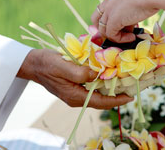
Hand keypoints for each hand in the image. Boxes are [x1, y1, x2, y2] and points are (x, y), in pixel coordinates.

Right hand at [17, 49, 132, 109]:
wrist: (33, 63)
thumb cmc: (46, 64)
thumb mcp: (62, 66)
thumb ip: (80, 72)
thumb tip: (97, 74)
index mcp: (75, 96)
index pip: (101, 102)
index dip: (117, 100)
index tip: (130, 97)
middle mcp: (77, 96)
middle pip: (101, 99)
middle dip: (116, 94)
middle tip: (131, 87)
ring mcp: (76, 91)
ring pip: (98, 92)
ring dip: (110, 87)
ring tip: (124, 80)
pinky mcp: (75, 84)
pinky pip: (92, 85)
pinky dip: (102, 80)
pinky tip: (108, 73)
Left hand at [91, 0, 162, 42]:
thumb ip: (130, 9)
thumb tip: (132, 22)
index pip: (103, 9)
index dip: (109, 20)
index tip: (123, 26)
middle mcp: (108, 1)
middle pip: (96, 20)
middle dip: (104, 29)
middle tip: (119, 34)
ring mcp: (109, 11)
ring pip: (103, 29)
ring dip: (116, 36)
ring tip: (130, 36)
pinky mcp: (113, 20)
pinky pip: (111, 35)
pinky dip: (121, 39)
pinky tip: (132, 37)